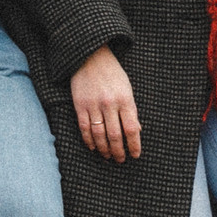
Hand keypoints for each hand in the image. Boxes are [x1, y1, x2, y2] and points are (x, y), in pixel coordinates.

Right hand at [69, 45, 139, 161]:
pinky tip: (93, 147)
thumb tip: (136, 131)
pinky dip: (88, 140)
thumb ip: (131, 110)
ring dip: (104, 149)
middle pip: (115, 135)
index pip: (132, 129)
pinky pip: (84, 127)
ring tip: (108, 156)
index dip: (134, 145)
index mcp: (125, 99)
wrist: (90, 57)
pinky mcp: (80, 105)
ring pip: (99, 134)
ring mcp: (93, 105)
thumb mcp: (127, 89)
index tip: (135, 155)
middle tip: (121, 160)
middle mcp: (109, 104)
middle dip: (119, 151)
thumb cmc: (112, 73)